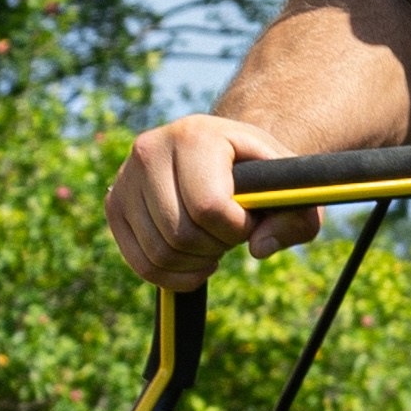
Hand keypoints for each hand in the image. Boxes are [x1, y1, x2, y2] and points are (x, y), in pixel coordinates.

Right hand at [105, 113, 323, 289]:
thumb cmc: (261, 175)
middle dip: (215, 246)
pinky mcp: (115, 204)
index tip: (248, 220)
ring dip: (196, 262)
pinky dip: (173, 276)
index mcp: (195, 134)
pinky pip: (141, 263)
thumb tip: (258, 249)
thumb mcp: (293, 191)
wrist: (224, 156)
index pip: (209, 206)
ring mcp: (126, 177)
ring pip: (160, 253)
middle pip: (180, 234)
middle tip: (230, 233)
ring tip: (213, 243)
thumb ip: (296, 220)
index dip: (236, 228)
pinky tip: (195, 262)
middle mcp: (151, 149)